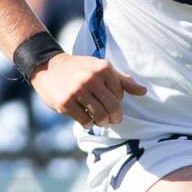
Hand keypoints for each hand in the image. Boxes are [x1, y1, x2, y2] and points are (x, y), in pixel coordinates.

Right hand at [30, 54, 147, 128]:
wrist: (47, 67)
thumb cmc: (78, 69)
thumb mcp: (100, 69)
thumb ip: (122, 81)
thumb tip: (144, 92)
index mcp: (103, 68)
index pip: (120, 95)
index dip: (117, 103)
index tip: (110, 103)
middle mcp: (91, 78)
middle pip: (113, 108)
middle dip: (114, 118)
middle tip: (112, 120)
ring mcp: (77, 91)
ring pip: (100, 116)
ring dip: (102, 122)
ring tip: (99, 121)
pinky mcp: (66, 103)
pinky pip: (85, 121)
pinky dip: (87, 124)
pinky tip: (85, 119)